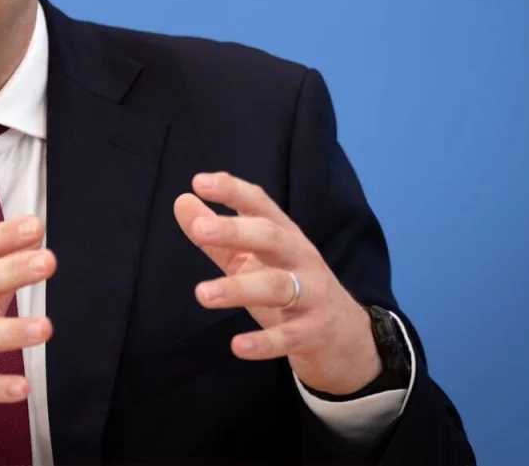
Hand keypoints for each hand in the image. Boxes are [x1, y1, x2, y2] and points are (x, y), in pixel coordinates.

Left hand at [173, 172, 381, 395]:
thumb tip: (182, 200)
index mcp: (283, 236)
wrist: (347, 338)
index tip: (199, 182)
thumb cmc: (290, 288)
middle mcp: (300, 258)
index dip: (232, 190)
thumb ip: (217, 236)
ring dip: (239, 289)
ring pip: (278, 287)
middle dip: (235, 231)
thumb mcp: (252, 259)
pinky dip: (265, 343)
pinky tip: (237, 347)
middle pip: (271, 237)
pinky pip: (290, 337)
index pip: (260, 205)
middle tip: (199, 230)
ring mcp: (312, 295)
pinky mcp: (316, 333)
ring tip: (202, 294)